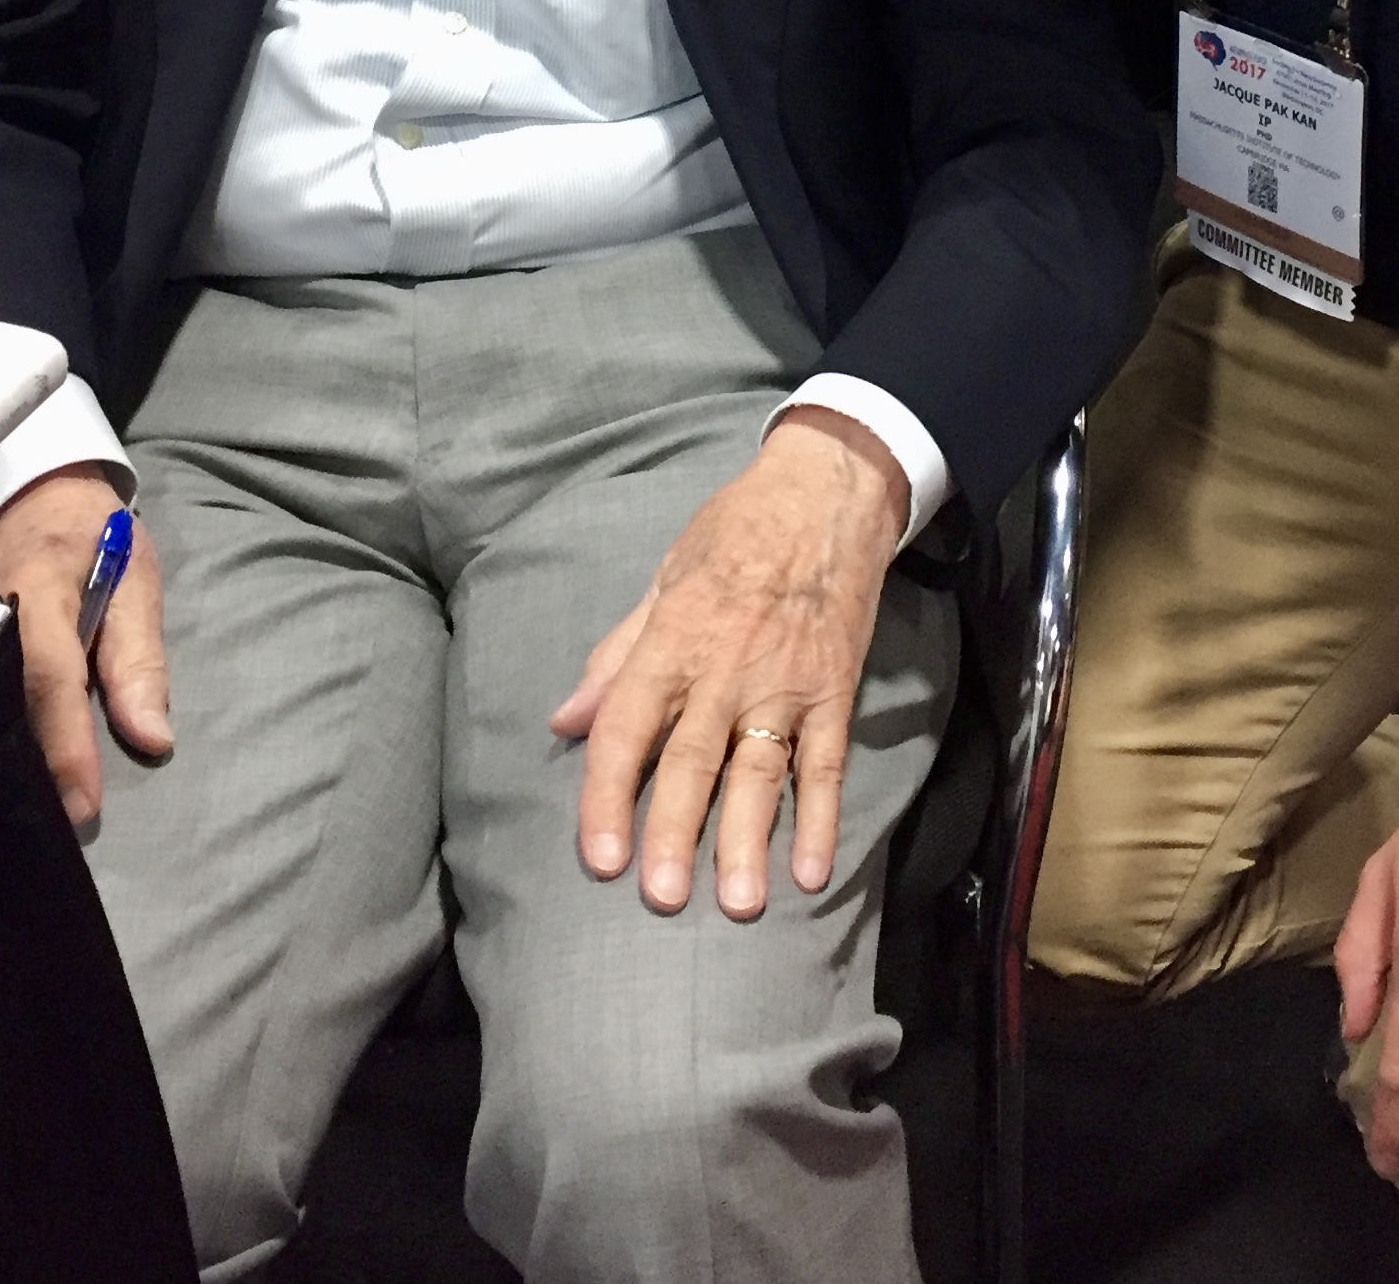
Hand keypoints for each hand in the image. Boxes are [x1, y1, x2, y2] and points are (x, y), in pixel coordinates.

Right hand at [0, 465, 169, 824]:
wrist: (30, 490)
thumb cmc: (94, 534)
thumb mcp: (136, 576)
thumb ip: (140, 658)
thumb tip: (152, 738)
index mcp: (38, 588)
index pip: (50, 675)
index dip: (65, 743)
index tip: (81, 805)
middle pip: (0, 703)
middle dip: (28, 769)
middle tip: (54, 833)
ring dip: (2, 760)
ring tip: (27, 822)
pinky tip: (0, 777)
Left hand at [551, 410, 906, 919]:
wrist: (825, 494)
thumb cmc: (734, 533)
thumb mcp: (662, 580)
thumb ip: (616, 656)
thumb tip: (564, 721)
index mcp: (672, 640)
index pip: (627, 726)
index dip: (607, 793)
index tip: (599, 857)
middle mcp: (724, 668)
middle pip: (692, 760)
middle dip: (675, 832)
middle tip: (661, 898)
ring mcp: (784, 682)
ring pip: (760, 771)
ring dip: (749, 839)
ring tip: (741, 904)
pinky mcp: (834, 690)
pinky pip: (825, 762)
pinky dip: (820, 817)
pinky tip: (811, 872)